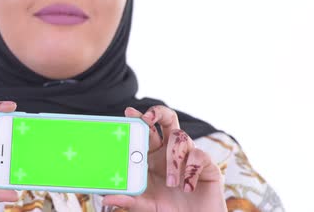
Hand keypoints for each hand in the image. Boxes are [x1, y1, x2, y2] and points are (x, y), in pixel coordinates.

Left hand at [103, 106, 226, 211]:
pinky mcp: (207, 165)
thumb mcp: (145, 206)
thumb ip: (129, 200)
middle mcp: (170, 151)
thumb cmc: (167, 210)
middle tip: (147, 118)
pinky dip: (192, 170)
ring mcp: (189, 156)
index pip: (146, 130)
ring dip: (174, 160)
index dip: (139, 118)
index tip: (128, 112)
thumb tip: (106, 198)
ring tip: (171, 183)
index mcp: (153, 155)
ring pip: (181, 138)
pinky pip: (199, 155)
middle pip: (167, 119)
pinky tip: (187, 187)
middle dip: (158, 113)